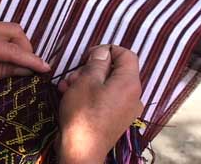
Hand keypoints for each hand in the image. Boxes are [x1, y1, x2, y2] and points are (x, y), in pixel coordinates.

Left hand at [0, 18, 49, 91]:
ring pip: (7, 27)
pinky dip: (5, 40)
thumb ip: (2, 71)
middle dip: (26, 48)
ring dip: (17, 43)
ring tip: (17, 61)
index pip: (12, 50)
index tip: (46, 68)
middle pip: (14, 30)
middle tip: (28, 66)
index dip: (32, 60)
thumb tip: (26, 69)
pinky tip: (4, 53)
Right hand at [58, 45, 142, 163]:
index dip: (107, 50)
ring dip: (87, 81)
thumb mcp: (86, 81)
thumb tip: (104, 52)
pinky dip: (91, 93)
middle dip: (91, 69)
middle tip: (73, 75)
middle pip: (114, 70)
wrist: (81, 150)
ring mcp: (125, 108)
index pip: (126, 54)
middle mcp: (132, 95)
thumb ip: (97, 62)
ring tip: (67, 87)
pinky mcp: (116, 118)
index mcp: (129, 83)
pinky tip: (72, 96)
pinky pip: (106, 98)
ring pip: (107, 84)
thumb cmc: (83, 113)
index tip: (88, 55)